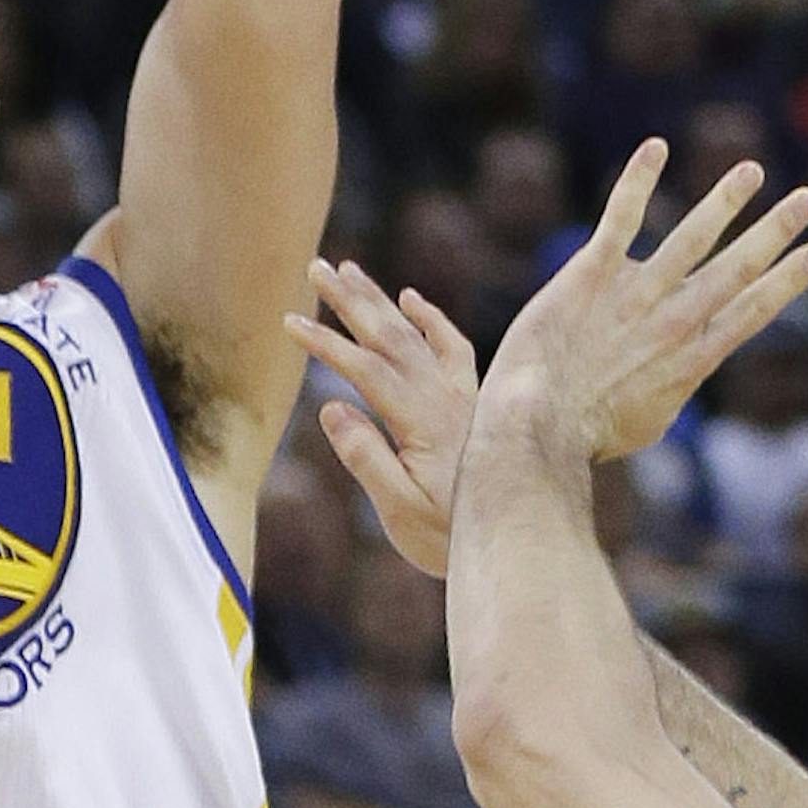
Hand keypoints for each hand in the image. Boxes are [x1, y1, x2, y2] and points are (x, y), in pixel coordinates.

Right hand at [285, 260, 476, 578]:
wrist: (518, 541)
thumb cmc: (451, 536)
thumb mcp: (402, 513)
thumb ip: (366, 460)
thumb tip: (329, 406)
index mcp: (421, 422)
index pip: (365, 369)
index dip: (326, 343)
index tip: (289, 322)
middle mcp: (444, 398)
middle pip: (390, 336)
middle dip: (350, 300)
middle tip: (316, 267)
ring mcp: (463, 396)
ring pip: (416, 334)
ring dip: (380, 300)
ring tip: (348, 269)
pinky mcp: (475, 401)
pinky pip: (453, 347)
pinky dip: (431, 318)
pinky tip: (410, 298)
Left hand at [487, 140, 807, 461]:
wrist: (541, 424)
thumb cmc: (588, 435)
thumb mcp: (649, 422)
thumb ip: (669, 390)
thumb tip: (674, 382)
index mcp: (693, 357)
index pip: (751, 311)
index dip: (786, 281)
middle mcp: (675, 320)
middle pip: (736, 268)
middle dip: (775, 231)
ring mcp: (636, 294)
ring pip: (692, 237)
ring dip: (725, 201)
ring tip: (750, 171)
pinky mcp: (593, 274)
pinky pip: (622, 219)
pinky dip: (639, 181)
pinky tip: (655, 148)